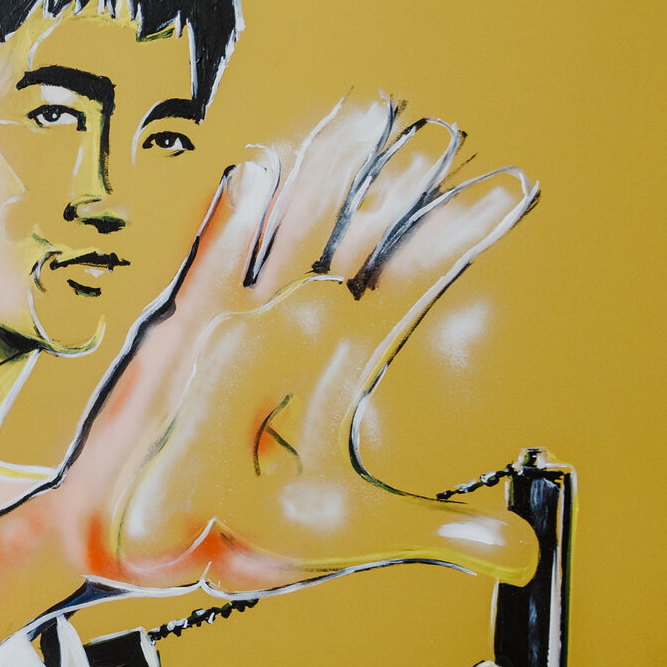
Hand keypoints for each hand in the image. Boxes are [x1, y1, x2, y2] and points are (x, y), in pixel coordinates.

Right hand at [57, 97, 538, 594]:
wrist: (141, 546)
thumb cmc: (235, 531)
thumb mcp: (353, 530)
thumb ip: (440, 530)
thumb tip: (525, 550)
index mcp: (334, 366)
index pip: (409, 287)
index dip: (454, 239)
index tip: (508, 190)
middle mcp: (289, 330)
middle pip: (355, 240)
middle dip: (397, 188)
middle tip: (445, 132)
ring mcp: (233, 325)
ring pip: (291, 233)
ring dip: (327, 176)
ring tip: (366, 116)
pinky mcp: (177, 338)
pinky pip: (211, 268)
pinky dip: (234, 219)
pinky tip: (259, 168)